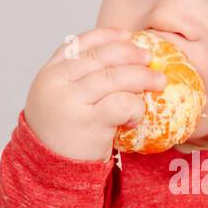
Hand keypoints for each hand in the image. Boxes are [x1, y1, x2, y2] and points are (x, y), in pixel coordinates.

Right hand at [24, 26, 166, 162]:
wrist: (48, 172)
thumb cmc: (61, 135)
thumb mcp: (59, 100)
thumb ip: (77, 79)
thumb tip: (119, 56)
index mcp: (50, 73)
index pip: (80, 43)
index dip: (107, 36)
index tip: (128, 35)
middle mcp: (57, 82)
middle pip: (102, 57)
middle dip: (131, 54)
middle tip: (150, 59)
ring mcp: (71, 101)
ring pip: (114, 77)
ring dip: (142, 77)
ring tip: (158, 82)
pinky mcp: (88, 122)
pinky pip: (121, 103)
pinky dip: (135, 106)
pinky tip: (135, 116)